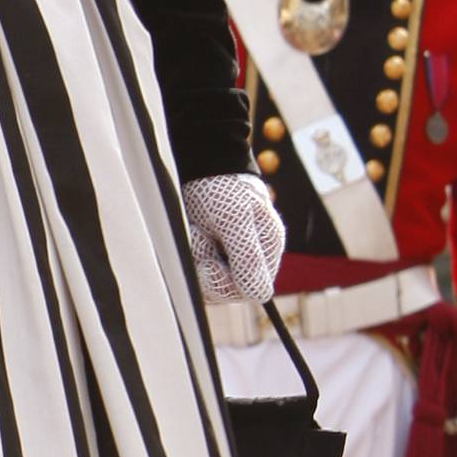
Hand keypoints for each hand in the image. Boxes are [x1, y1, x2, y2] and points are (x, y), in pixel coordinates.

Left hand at [182, 172, 284, 304]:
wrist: (201, 159)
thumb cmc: (221, 186)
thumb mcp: (234, 220)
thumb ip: (248, 258)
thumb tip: (261, 296)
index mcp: (266, 250)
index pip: (250, 291)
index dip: (226, 283)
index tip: (209, 263)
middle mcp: (250, 255)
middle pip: (226, 288)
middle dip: (206, 265)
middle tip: (199, 237)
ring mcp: (230, 252)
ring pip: (208, 277)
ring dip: (196, 255)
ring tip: (195, 228)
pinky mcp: (211, 247)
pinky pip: (197, 264)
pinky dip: (189, 250)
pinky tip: (191, 230)